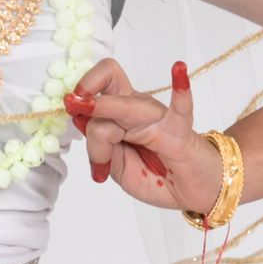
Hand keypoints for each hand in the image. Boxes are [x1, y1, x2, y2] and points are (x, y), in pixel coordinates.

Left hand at [64, 57, 224, 214]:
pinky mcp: (179, 130)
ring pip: (125, 108)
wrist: (191, 194)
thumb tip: (81, 120)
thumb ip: (100, 147)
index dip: (80, 97)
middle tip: (78, 116)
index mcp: (121, 115)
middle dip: (87, 104)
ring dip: (105, 134)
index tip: (71, 110)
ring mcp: (159, 117)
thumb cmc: (157, 178)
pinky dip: (180, 89)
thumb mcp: (116, 169)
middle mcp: (138, 109)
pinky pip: (180, 107)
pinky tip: (179, 69)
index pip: (97, 89)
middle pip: (108, 86)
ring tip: (104, 166)